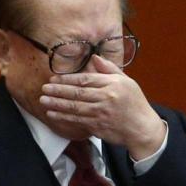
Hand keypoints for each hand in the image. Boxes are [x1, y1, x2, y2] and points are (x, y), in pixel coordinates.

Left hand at [40, 55, 165, 158]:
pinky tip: (53, 114)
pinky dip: (63, 118)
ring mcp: (101, 114)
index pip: (85, 79)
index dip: (67, 79)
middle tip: (44, 88)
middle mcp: (105, 99)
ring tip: (43, 100)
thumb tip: (94, 58)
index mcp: (112, 85)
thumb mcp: (127, 82)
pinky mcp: (98, 127)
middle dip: (58, 91)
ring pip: (74, 108)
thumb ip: (109, 69)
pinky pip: (77, 121)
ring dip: (56, 104)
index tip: (54, 78)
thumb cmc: (135, 104)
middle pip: (77, 93)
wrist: (142, 128)